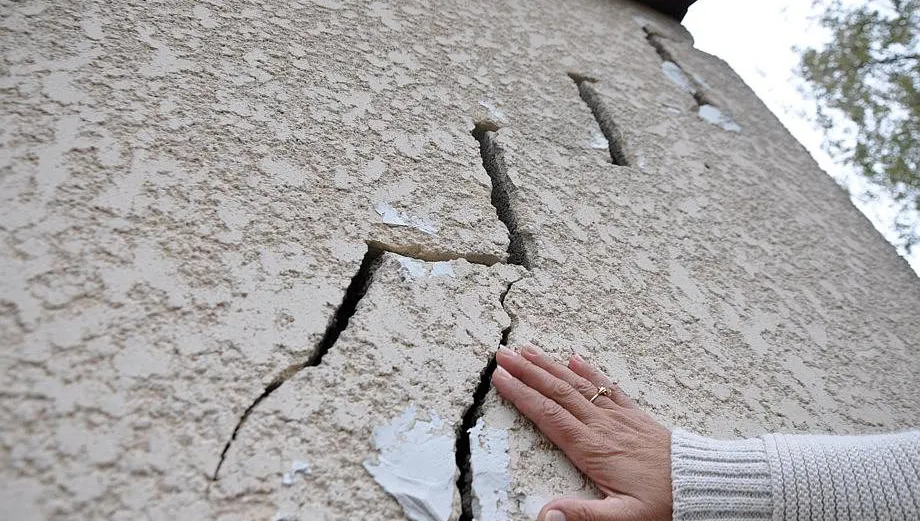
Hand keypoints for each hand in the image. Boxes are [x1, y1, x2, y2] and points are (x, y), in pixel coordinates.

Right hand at [491, 345, 671, 520]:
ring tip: (528, 350)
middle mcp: (602, 426)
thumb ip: (583, 516)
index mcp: (593, 449)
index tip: (500, 378)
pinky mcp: (634, 416)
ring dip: (550, 366)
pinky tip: (575, 359)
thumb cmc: (665, 503)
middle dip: (527, 371)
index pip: (548, 415)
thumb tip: (546, 515)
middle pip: (557, 392)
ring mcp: (619, 417)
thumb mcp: (623, 519)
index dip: (521, 395)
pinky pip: (607, 387)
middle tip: (503, 354)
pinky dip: (588, 371)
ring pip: (577, 384)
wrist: (703, 486)